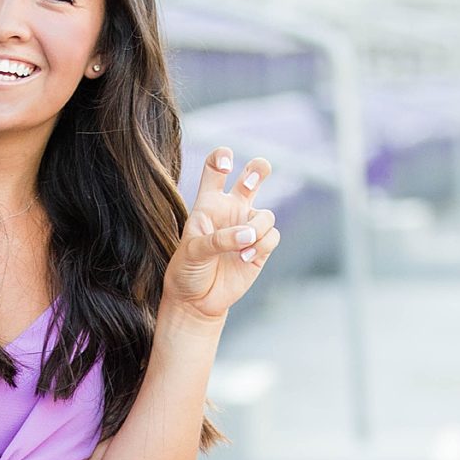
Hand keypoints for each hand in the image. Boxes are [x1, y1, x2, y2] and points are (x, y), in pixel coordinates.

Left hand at [162, 149, 279, 324]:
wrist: (197, 300)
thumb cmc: (187, 270)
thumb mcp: (193, 251)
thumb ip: (219, 239)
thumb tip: (248, 233)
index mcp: (208, 203)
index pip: (215, 170)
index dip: (222, 158)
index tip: (226, 163)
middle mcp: (230, 211)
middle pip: (252, 177)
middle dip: (259, 169)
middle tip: (257, 173)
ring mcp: (247, 228)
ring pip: (266, 213)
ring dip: (257, 228)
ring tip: (242, 245)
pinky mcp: (261, 248)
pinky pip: (272, 236)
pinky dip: (261, 245)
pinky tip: (244, 258)